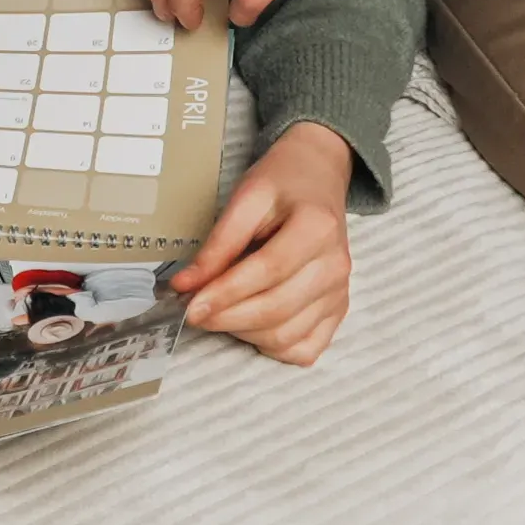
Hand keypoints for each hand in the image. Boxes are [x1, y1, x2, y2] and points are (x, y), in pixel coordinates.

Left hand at [172, 121, 353, 365]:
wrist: (319, 176)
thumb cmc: (283, 183)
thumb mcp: (247, 197)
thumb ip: (219, 243)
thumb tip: (185, 285)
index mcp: (316, 228)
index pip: (266, 272)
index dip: (224, 293)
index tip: (190, 305)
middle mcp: (335, 265)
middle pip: (276, 309)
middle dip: (227, 317)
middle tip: (194, 311)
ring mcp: (339, 291)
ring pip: (286, 335)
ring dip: (244, 332)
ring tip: (221, 311)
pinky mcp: (338, 309)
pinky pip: (305, 348)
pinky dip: (274, 346)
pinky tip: (253, 326)